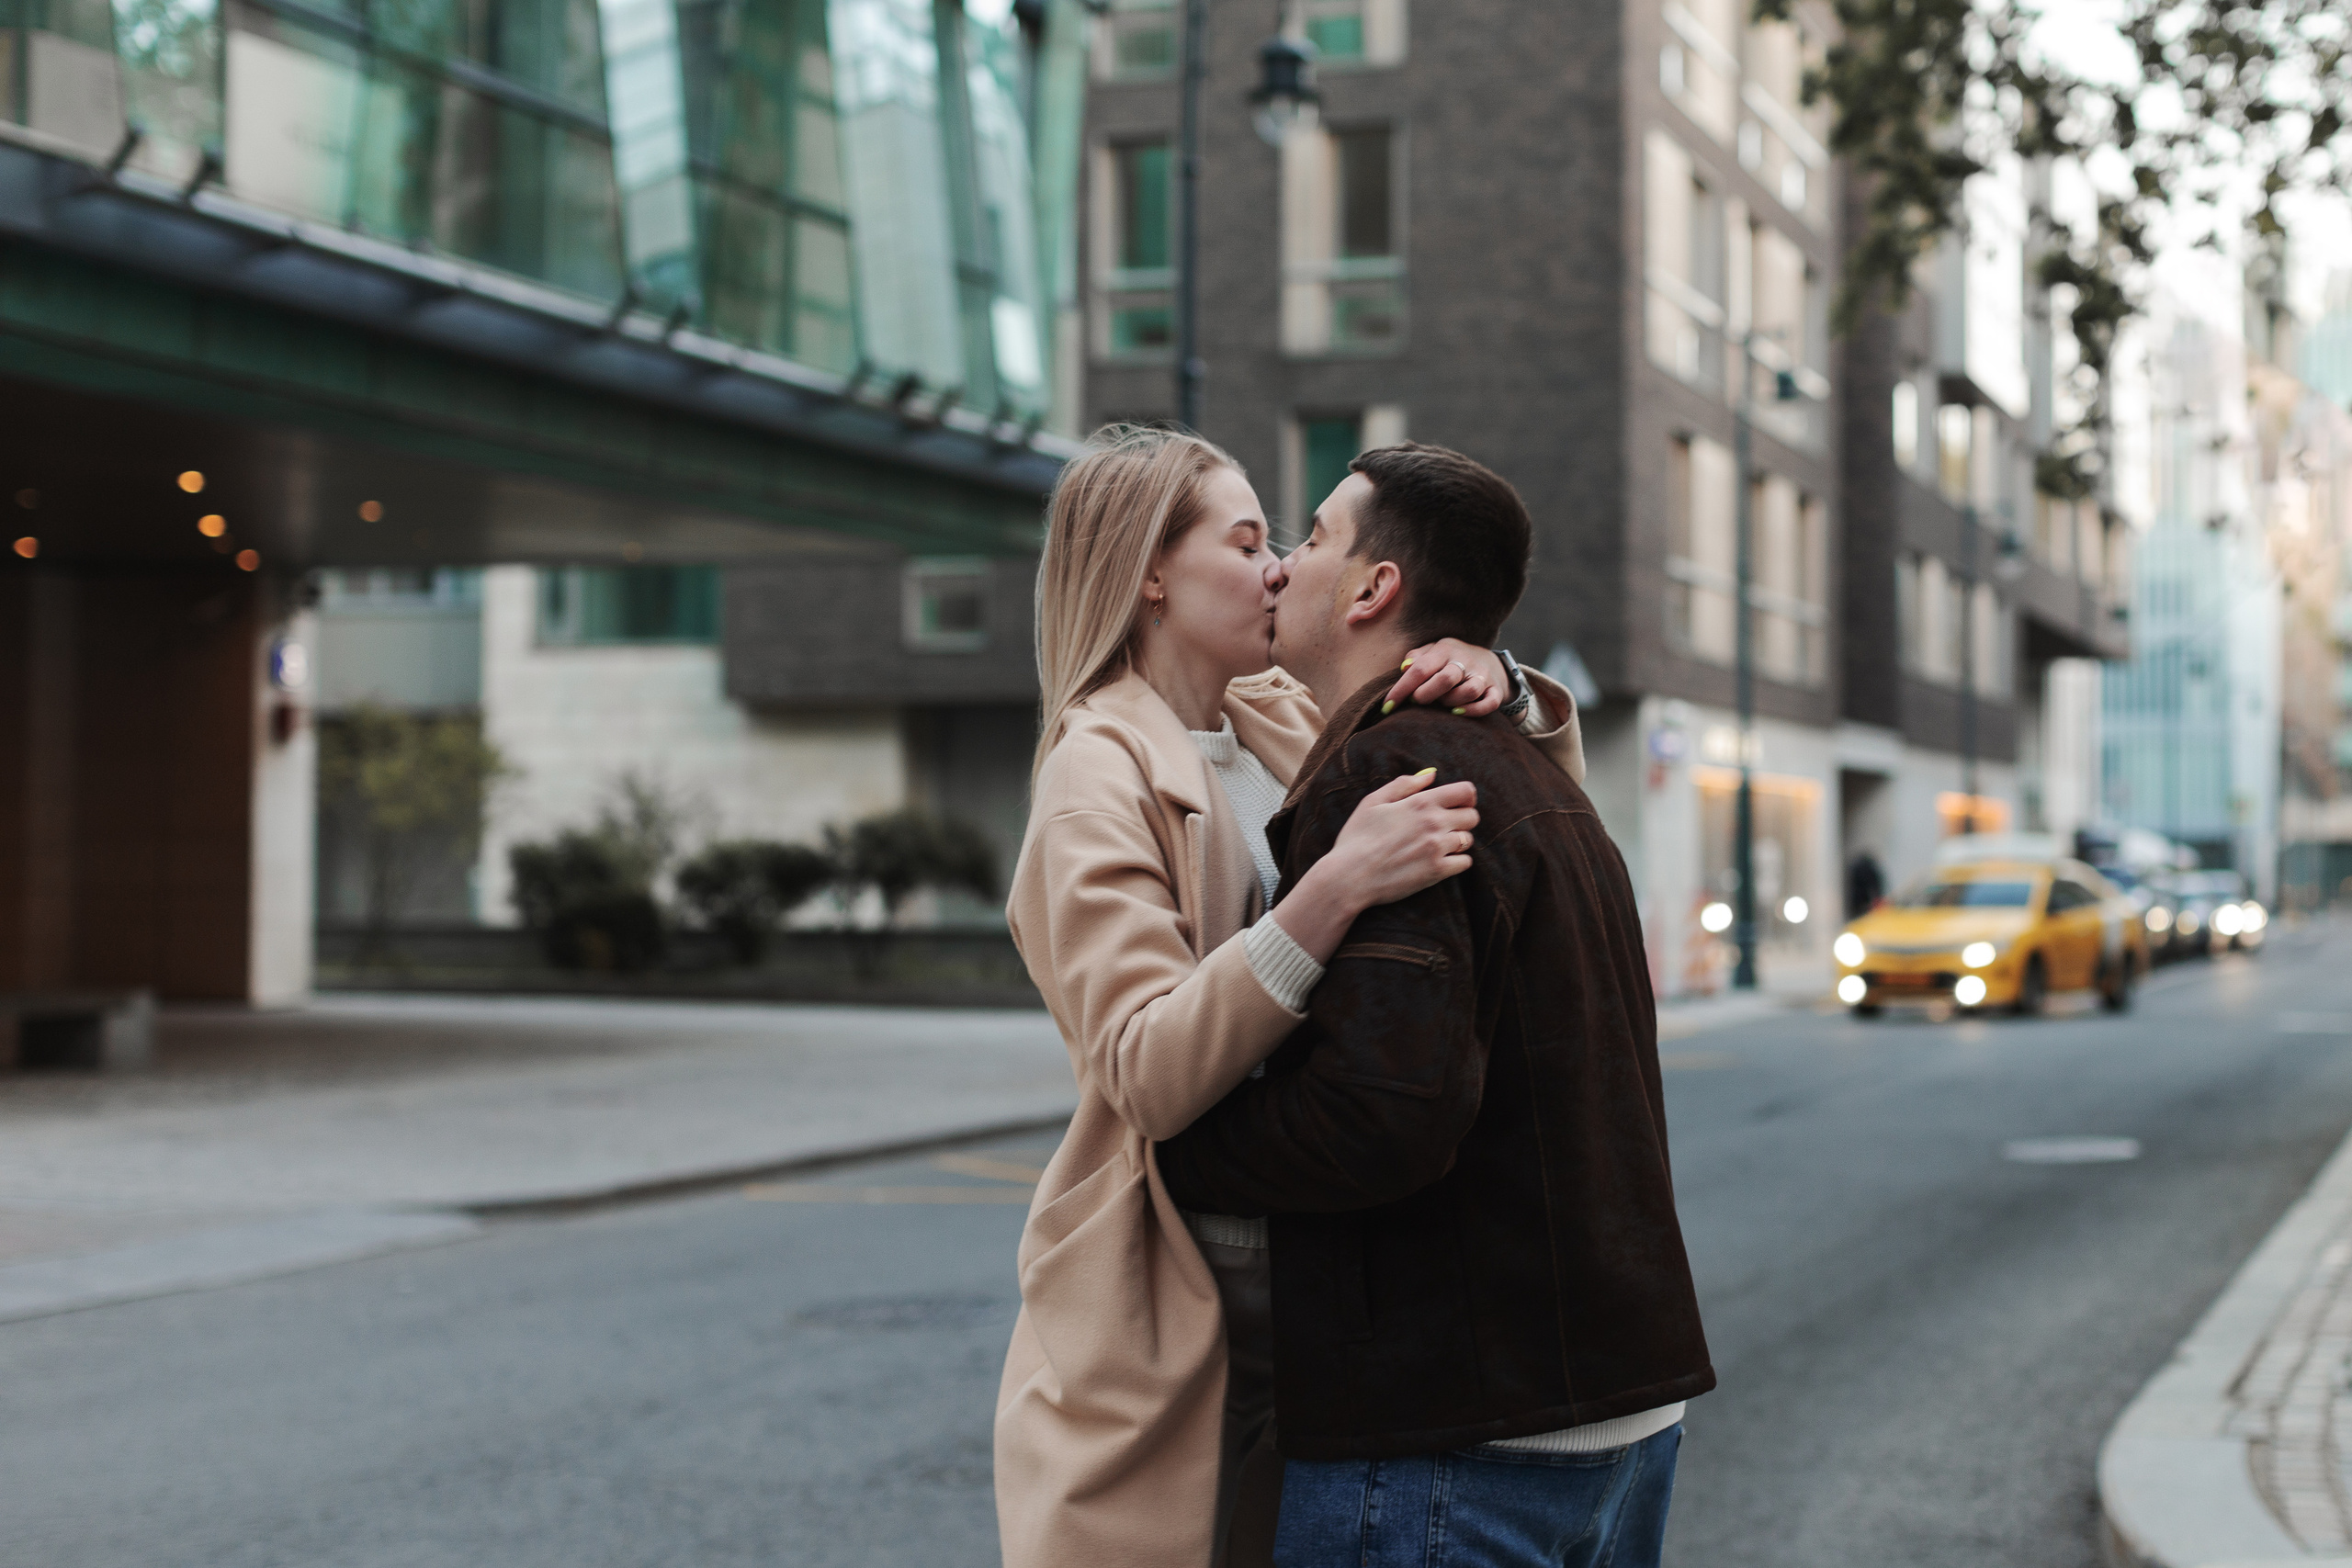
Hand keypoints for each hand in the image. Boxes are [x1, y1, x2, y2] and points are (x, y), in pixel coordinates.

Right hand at [1272, 770, 1479, 961]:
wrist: (1349, 877)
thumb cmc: (1356, 838)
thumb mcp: (1372, 802)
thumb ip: (1404, 784)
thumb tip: (1431, 774)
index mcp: (1421, 803)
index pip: (1465, 791)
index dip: (1466, 796)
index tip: (1460, 802)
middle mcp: (1434, 823)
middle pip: (1472, 816)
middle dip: (1463, 819)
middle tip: (1445, 826)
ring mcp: (1437, 848)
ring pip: (1468, 840)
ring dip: (1458, 841)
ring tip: (1438, 846)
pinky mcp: (1437, 872)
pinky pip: (1465, 863)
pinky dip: (1457, 862)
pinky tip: (1440, 861)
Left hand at [1386, 639, 1507, 716]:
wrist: (1489, 661)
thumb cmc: (1450, 660)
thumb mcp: (1432, 651)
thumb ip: (1416, 657)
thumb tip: (1404, 667)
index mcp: (1444, 649)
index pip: (1420, 668)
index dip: (1401, 689)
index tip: (1387, 707)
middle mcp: (1465, 660)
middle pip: (1446, 678)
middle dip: (1426, 695)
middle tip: (1418, 701)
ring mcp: (1482, 675)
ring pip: (1469, 691)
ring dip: (1450, 702)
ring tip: (1442, 703)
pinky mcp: (1495, 690)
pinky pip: (1489, 703)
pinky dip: (1474, 710)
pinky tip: (1458, 712)